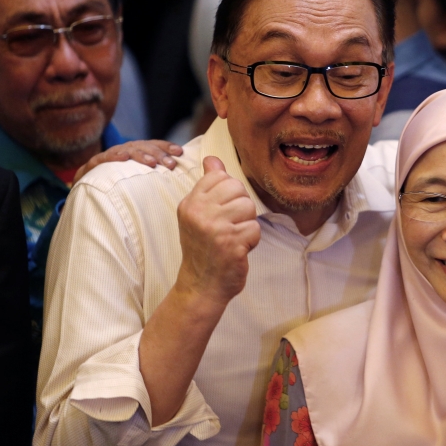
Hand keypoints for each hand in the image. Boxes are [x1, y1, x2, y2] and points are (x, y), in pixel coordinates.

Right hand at [73, 140, 183, 181]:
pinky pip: (103, 158)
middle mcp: (124, 151)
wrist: (86, 188)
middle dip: (159, 154)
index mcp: (136, 152)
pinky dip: (114, 156)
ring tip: (152, 163)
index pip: (153, 145)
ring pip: (127, 151)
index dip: (166, 147)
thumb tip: (177, 182)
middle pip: (144, 147)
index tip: (180, 152)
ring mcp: (109, 156)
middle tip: (171, 164)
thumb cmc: (117, 184)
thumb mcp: (136, 178)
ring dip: (141, 155)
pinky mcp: (93, 164)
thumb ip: (153, 176)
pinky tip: (123, 157)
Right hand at [175, 156, 260, 304]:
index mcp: (190, 204)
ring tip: (234, 238)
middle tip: (230, 227)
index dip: (229, 194)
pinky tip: (238, 249)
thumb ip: (207, 186)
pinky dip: (252, 241)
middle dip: (241, 208)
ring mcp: (214, 229)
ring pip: (249, 207)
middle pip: (238, 189)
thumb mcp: (198, 215)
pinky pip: (255, 229)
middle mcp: (199, 213)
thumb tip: (212, 159)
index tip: (222, 212)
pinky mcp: (231, 244)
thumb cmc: (203, 248)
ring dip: (247, 224)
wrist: (200, 286)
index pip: (220, 177)